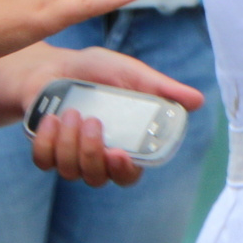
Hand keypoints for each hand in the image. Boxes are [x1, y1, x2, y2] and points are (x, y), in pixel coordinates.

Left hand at [0, 41, 207, 184]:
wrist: (53, 64)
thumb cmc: (97, 70)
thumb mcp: (132, 74)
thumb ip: (161, 89)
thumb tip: (197, 101)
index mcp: (123, 144)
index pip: (128, 176)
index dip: (124, 171)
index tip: (119, 154)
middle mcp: (96, 157)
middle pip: (97, 178)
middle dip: (91, 154)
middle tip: (91, 122)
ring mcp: (68, 157)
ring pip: (69, 171)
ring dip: (69, 143)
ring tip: (72, 112)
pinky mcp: (44, 151)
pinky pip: (44, 160)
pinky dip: (47, 142)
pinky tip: (53, 119)